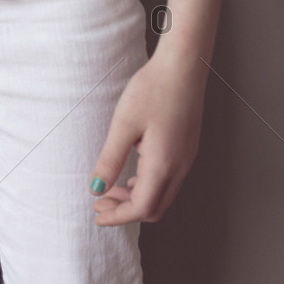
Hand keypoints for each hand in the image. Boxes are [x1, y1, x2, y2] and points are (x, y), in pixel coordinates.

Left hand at [89, 39, 206, 224]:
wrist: (182, 67)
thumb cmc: (151, 90)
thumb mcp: (123, 125)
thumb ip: (110, 160)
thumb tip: (96, 188)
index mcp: (163, 164)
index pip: (142, 208)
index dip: (118, 216)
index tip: (97, 215)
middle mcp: (179, 167)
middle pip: (155, 208)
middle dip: (126, 211)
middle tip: (100, 203)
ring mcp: (186, 159)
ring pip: (163, 195)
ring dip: (137, 199)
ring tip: (110, 190)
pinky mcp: (187, 149)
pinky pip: (168, 181)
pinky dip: (148, 186)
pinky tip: (131, 175)